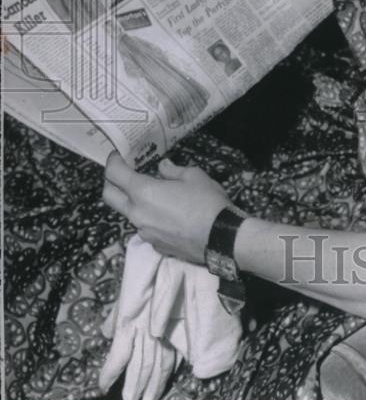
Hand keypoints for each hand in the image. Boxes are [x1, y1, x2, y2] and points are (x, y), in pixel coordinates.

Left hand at [103, 153, 231, 263]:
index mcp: (143, 192)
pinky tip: (168, 214)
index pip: (114, 174)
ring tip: (153, 194)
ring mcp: (144, 232)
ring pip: (128, 213)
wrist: (221, 239)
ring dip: (133, 201)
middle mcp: (137, 213)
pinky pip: (144, 227)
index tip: (118, 155)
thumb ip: (172, 170)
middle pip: (109, 196)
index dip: (113, 161)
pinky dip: (150, 217)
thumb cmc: (207, 202)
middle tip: (124, 172)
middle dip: (111, 181)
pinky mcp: (155, 245)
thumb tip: (162, 168)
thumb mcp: (193, 176)